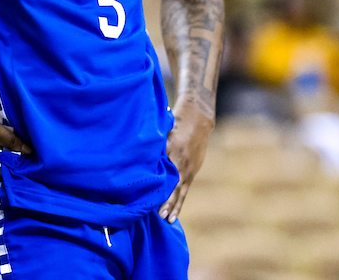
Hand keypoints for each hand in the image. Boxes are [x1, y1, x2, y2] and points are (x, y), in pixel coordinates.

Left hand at [158, 104, 213, 222]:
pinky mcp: (193, 170)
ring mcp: (189, 168)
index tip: (152, 202)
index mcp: (173, 152)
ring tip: (169, 219)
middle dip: (167, 201)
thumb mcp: (164, 132)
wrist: (198, 119)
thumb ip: (155, 148)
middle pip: (174, 186)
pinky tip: (174, 212)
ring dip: (175, 205)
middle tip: (160, 215)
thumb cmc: (176, 123)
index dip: (159, 189)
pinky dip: (180, 200)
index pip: (164, 175)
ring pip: (181, 190)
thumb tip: (139, 161)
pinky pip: (185, 188)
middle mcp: (182, 163)